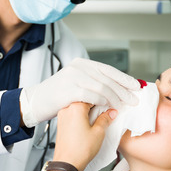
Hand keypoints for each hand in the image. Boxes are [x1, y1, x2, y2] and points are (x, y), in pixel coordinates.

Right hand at [20, 58, 138, 127]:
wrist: (35, 101)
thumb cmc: (57, 96)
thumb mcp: (75, 83)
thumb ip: (92, 83)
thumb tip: (115, 89)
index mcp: (82, 64)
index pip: (108, 70)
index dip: (124, 78)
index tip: (136, 86)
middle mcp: (78, 67)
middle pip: (108, 79)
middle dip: (123, 90)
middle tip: (134, 99)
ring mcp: (73, 77)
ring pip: (102, 87)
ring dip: (115, 97)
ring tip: (123, 106)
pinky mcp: (69, 90)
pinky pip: (92, 95)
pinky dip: (102, 101)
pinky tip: (108, 106)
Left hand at [52, 102, 116, 170]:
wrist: (66, 164)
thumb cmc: (80, 150)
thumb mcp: (98, 133)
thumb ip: (105, 119)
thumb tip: (111, 112)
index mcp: (76, 107)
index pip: (92, 97)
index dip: (103, 101)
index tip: (110, 106)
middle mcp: (66, 109)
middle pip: (84, 101)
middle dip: (95, 106)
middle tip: (106, 113)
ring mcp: (62, 116)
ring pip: (78, 108)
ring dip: (88, 112)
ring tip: (97, 120)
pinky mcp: (61, 124)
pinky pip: (73, 115)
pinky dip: (81, 117)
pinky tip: (87, 125)